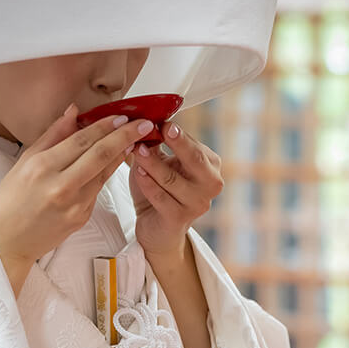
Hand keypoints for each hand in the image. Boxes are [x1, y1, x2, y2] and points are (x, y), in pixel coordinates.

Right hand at [0, 104, 153, 293]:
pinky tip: (114, 162)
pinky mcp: (81, 218)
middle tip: (144, 124)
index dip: (105, 126)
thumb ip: (52, 136)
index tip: (122, 116)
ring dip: (121, 155)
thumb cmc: (10, 200)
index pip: (81, 141)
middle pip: (100, 155)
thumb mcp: (24, 162)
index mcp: (42, 167)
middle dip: (125, 137)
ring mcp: (74, 205)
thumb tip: (73, 112)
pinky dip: (106, 174)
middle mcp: (60, 186)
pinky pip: (97, 190)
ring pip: (104, 173)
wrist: (7, 242)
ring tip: (134, 140)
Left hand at [129, 122, 223, 262]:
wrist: (156, 227)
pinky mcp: (179, 219)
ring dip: (152, 162)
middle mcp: (210, 185)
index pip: (197, 147)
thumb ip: (158, 143)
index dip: (180, 134)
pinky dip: (147, 183)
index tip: (164, 122)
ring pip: (172, 179)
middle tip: (161, 128)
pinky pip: (160, 197)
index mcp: (210, 167)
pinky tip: (137, 171)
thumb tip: (147, 120)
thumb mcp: (161, 162)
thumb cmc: (160, 190)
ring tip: (137, 149)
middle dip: (178, 143)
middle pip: (196, 160)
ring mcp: (197, 204)